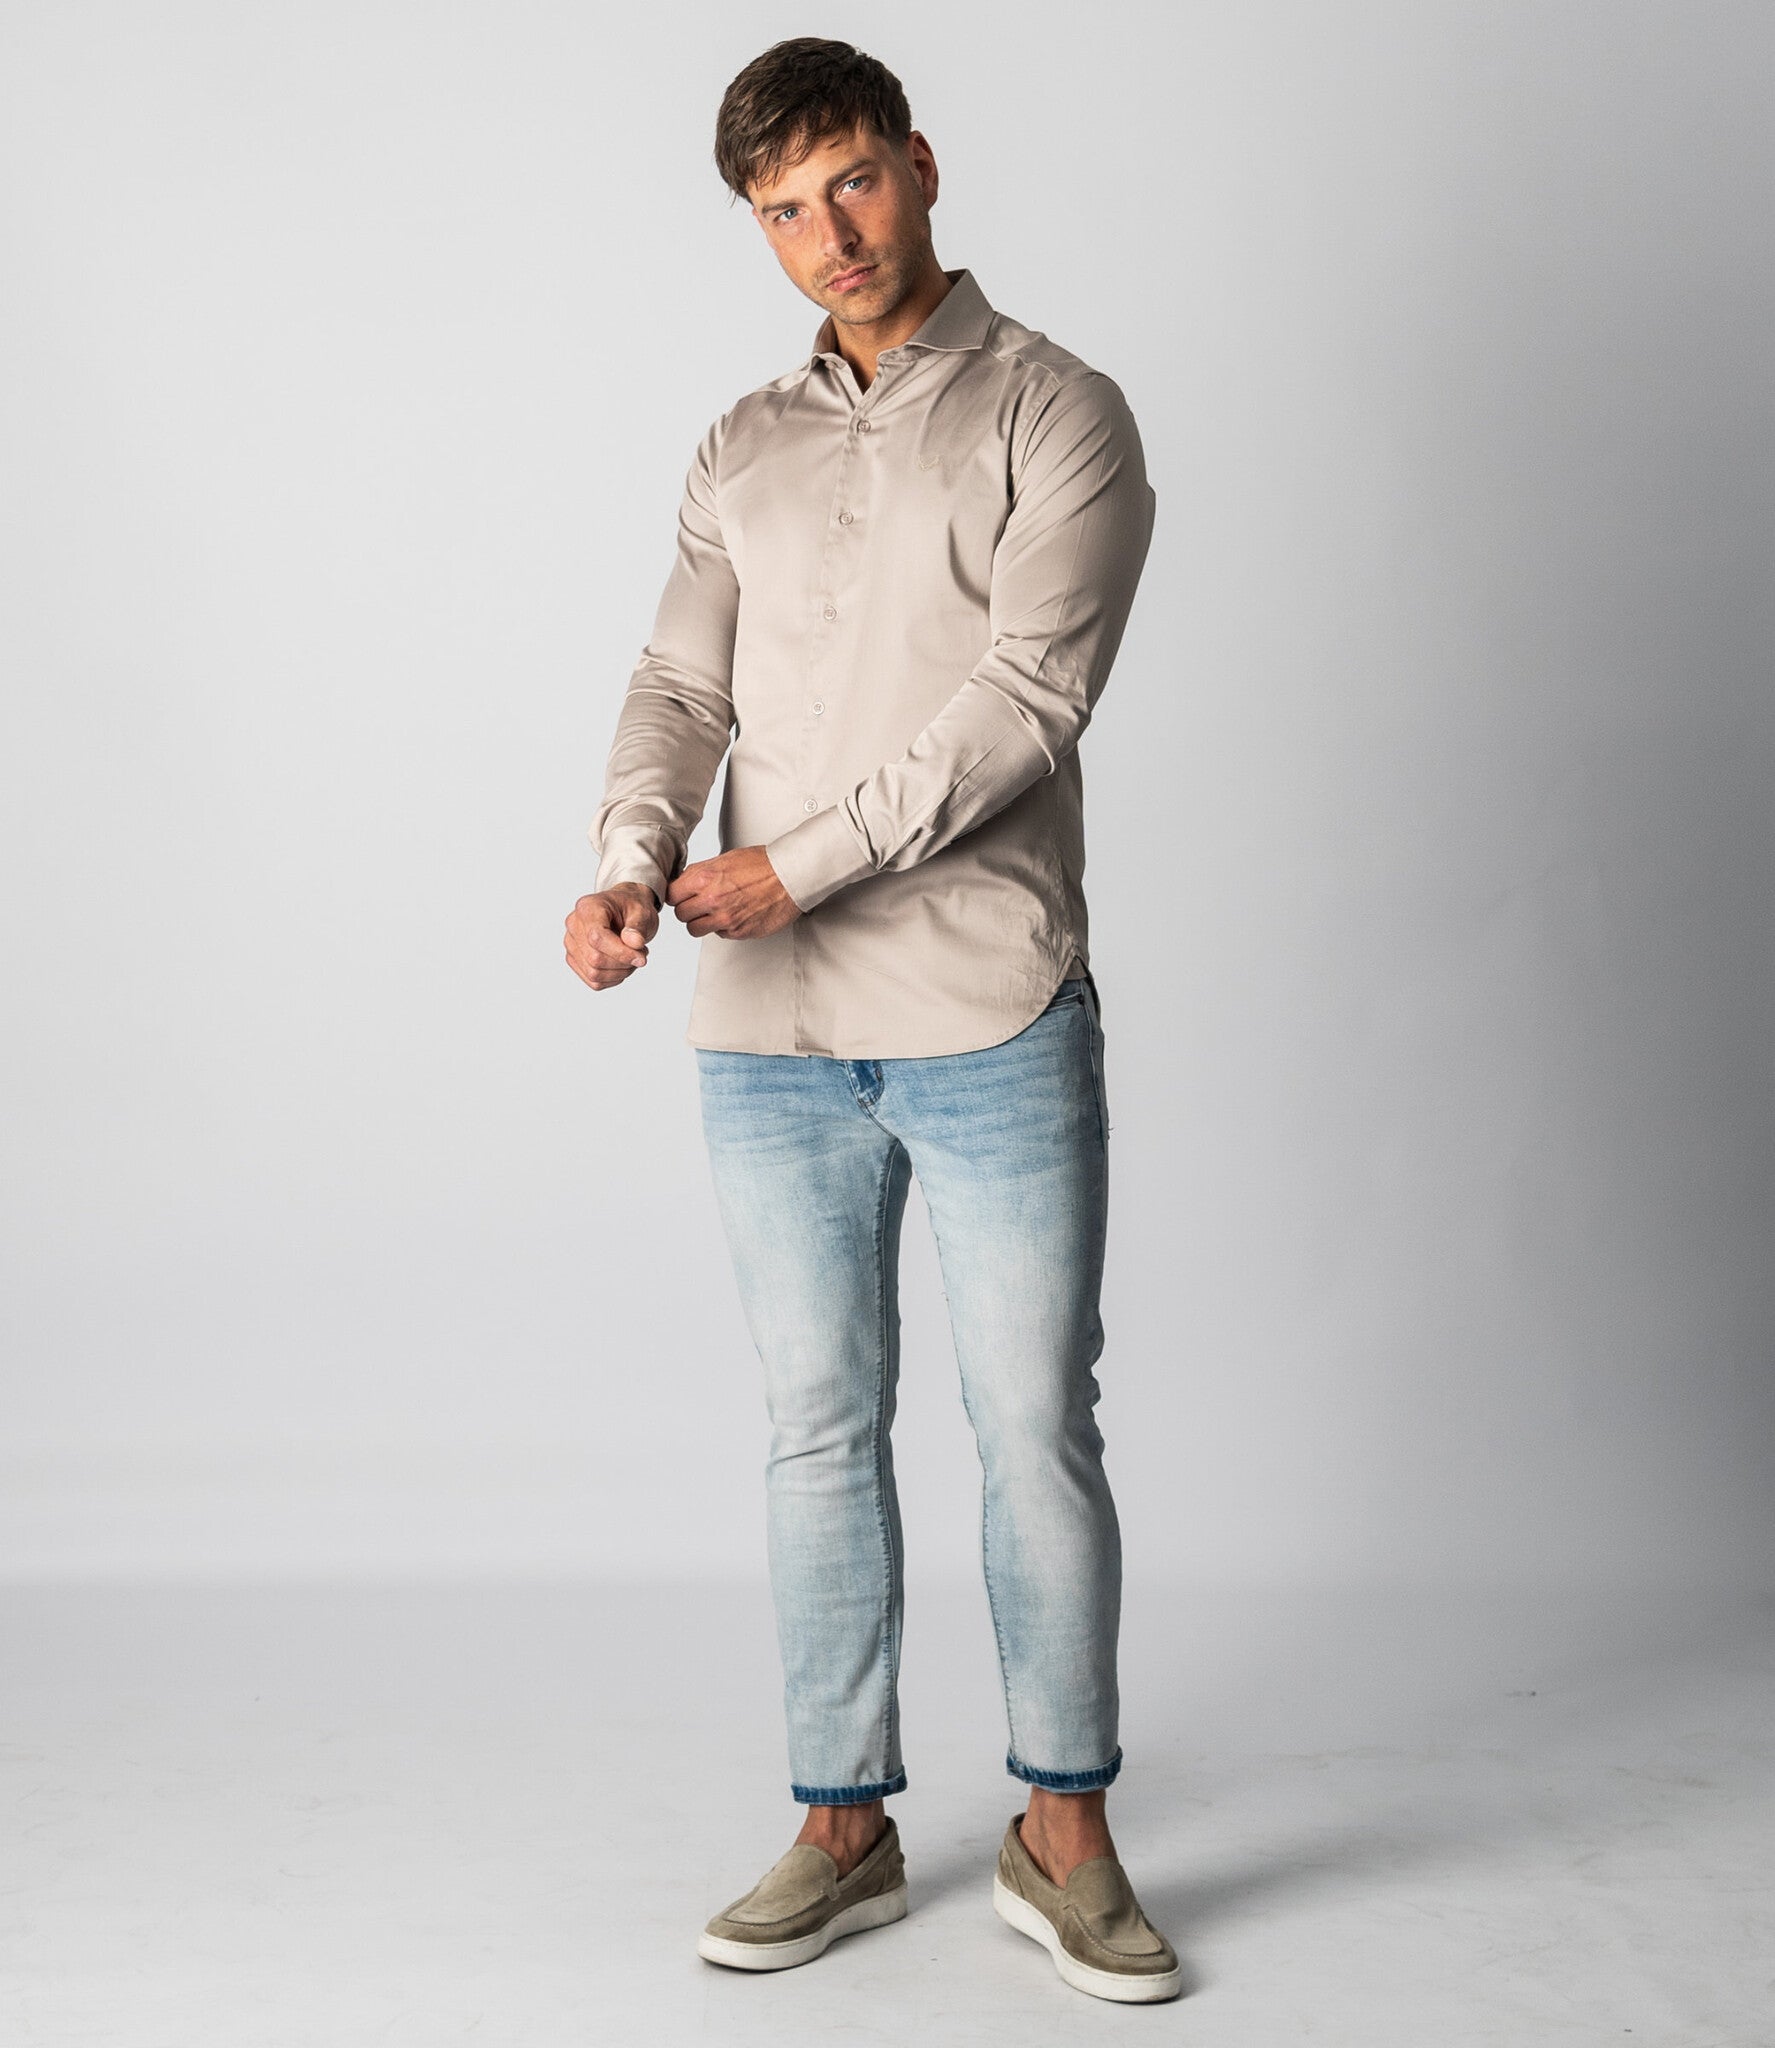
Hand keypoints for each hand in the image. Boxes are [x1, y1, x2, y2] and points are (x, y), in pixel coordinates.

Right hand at [563, 882, 659, 991]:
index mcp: (587, 908)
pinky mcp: (575, 959)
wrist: (624, 910)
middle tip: (641, 954)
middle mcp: (574, 925)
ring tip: (633, 958)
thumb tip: (634, 943)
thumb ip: (638, 927)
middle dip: (623, 963)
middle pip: (595, 959)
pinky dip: (613, 979)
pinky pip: (594, 982)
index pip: (597, 938)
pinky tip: (623, 965)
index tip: (642, 957)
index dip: (621, 952)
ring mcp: (571, 944)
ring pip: (593, 973)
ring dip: (620, 972)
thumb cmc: (630, 908)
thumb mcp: (642, 912)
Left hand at [666, 846, 800, 940]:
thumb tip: (686, 881)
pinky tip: (734, 915)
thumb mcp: (725, 858)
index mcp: (705, 878)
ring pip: (694, 929)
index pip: (671, 894)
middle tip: (698, 904)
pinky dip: (723, 927)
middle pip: (680, 914)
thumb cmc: (763, 864)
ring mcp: (725, 918)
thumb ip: (702, 872)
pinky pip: (719, 934)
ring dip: (700, 922)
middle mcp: (712, 899)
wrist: (790, 876)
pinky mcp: (739, 931)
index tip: (681, 896)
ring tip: (713, 913)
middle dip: (687, 909)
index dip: (676, 895)